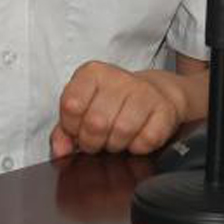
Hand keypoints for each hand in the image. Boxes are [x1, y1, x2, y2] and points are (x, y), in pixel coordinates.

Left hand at [49, 61, 187, 157]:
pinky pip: (146, 140)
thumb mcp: (83, 108)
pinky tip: (136, 138)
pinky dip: (138, 147)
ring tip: (116, 138)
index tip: (78, 129)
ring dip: (116, 145)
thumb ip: (64, 130)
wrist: (155, 94)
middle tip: (98, 140)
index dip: (72, 128)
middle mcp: (118, 78)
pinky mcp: (164, 109)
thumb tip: (59, 150)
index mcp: (92, 73)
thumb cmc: (113, 103)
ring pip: (122, 131)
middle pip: (96, 123)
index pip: (71, 106)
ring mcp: (143, 91)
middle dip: (93, 142)